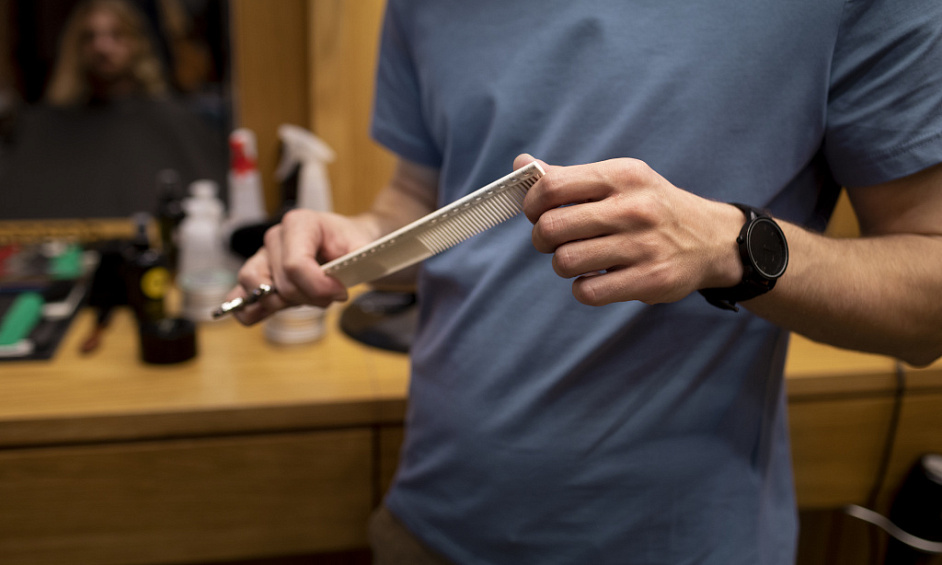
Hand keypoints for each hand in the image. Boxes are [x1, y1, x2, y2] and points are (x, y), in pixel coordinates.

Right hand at [227, 209, 372, 324]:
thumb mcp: (361, 244)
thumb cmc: (348, 242)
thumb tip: (348, 271)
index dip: (318, 287)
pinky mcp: (257, 277)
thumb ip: (358, 257)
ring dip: (282, 303)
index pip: (295, 265)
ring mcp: (262, 257)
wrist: (343, 242)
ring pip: (253, 287)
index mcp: (299, 223)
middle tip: (331, 296)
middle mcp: (275, 238)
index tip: (341, 292)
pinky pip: (238, 297)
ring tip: (306, 300)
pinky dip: (248, 309)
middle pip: (282, 283)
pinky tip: (264, 314)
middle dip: (309, 298)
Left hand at [518, 154, 743, 305]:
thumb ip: (569, 177)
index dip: (532, 204)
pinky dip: (583, 289)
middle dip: (542, 239)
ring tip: (578, 260)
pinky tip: (596, 278)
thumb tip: (522, 163)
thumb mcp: (619, 180)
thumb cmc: (650, 207)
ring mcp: (643, 245)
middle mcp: (634, 208)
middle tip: (553, 241)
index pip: (551, 186)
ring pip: (565, 262)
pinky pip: (588, 292)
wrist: (711, 239)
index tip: (538, 213)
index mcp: (621, 175)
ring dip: (563, 265)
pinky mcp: (650, 279)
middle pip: (551, 228)